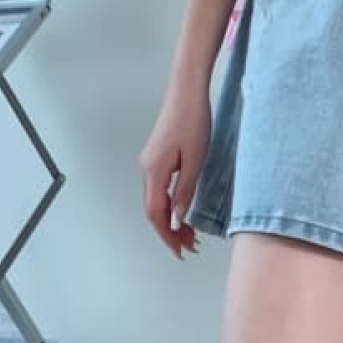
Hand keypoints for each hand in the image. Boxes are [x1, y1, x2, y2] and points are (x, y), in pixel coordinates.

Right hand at [138, 81, 209, 259]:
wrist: (188, 92)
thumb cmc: (193, 120)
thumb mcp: (195, 161)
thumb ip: (185, 191)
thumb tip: (178, 219)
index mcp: (154, 171)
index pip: (156, 213)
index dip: (167, 235)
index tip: (180, 250)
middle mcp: (147, 169)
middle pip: (154, 211)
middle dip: (170, 233)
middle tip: (189, 247)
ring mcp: (150, 164)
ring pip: (157, 202)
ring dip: (172, 221)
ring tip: (190, 235)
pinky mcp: (158, 159)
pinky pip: (160, 190)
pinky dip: (171, 206)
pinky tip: (183, 212)